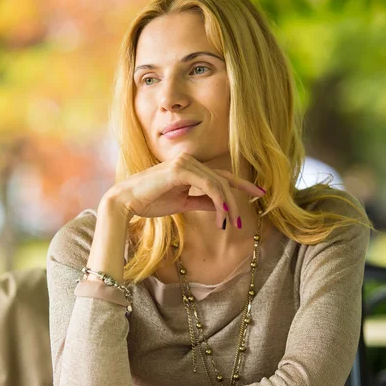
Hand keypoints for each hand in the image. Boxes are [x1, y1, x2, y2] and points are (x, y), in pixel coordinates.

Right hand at [103, 152, 265, 229]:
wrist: (126, 202)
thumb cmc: (149, 202)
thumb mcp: (182, 203)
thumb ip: (201, 202)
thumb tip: (221, 207)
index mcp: (189, 167)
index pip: (220, 175)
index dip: (241, 185)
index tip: (259, 194)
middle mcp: (189, 160)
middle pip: (223, 180)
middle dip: (237, 201)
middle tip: (241, 222)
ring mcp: (185, 163)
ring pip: (218, 184)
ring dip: (228, 206)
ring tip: (231, 224)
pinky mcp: (180, 170)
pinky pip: (209, 186)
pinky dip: (219, 201)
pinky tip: (222, 216)